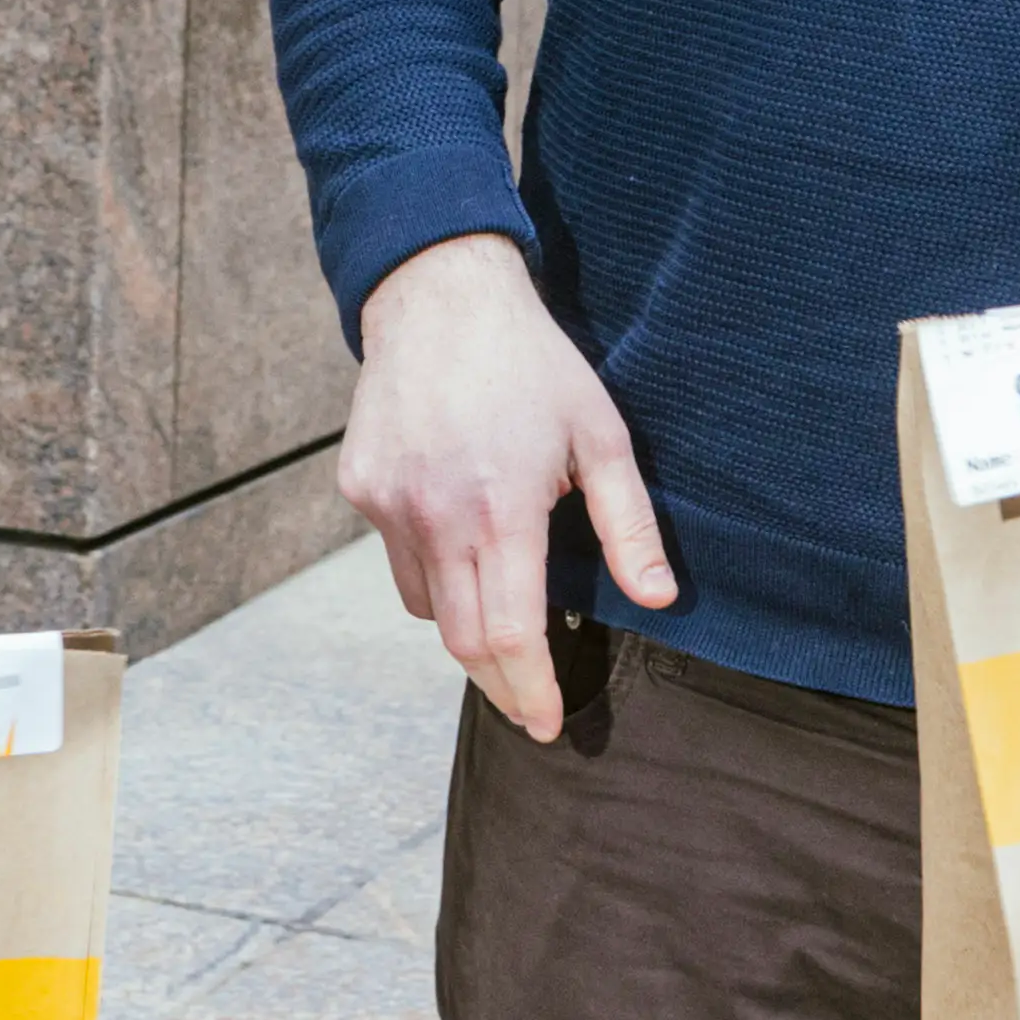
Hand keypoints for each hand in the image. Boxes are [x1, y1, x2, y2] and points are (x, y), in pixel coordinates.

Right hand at [339, 233, 668, 742]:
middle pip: (461, 640)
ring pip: (426, 605)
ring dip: (465, 627)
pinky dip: (433, 570)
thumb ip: (629, 525)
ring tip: (504, 616)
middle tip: (530, 702)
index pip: (508, 634)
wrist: (440, 296)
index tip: (547, 723)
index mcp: (501, 509)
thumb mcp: (602, 436)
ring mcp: (389, 504)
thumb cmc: (532, 363)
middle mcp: (434, 515)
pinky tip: (463, 537)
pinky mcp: (362, 489)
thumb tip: (657, 598)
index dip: (529, 688)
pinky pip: (400, 558)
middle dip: (500, 682)